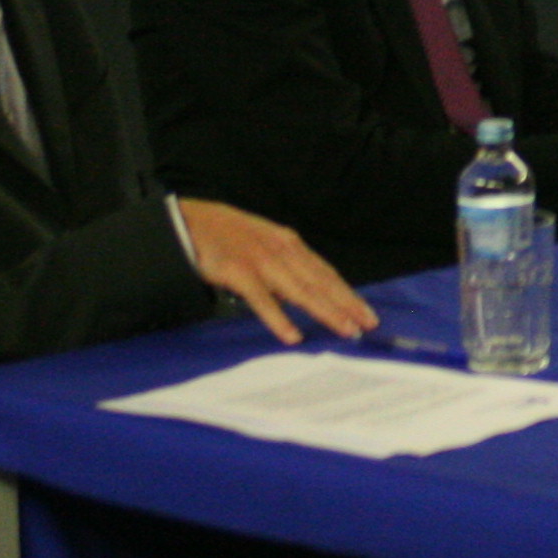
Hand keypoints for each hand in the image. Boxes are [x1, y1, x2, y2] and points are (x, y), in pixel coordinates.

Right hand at [177, 197, 377, 345]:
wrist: (190, 221)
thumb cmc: (229, 235)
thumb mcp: (265, 243)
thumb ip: (286, 264)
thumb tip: (306, 292)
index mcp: (289, 243)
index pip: (326, 272)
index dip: (347, 293)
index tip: (366, 313)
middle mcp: (282, 250)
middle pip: (321, 282)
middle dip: (346, 304)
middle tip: (367, 325)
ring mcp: (261, 261)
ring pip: (301, 291)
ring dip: (326, 311)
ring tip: (345, 330)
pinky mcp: (239, 273)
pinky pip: (262, 300)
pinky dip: (279, 318)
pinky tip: (293, 336)